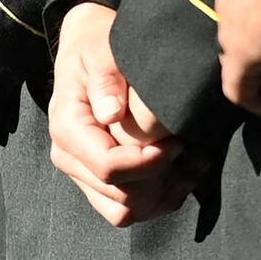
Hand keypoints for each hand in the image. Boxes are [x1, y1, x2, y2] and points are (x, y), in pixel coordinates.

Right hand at [47, 2, 182, 225]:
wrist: (91, 51)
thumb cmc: (99, 48)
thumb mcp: (102, 52)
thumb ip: (107, 80)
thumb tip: (110, 113)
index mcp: (68, 129)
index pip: (109, 168)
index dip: (149, 163)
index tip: (177, 141)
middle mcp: (71, 158)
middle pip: (121, 197)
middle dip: (161, 179)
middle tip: (190, 148)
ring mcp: (85, 174)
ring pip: (127, 212)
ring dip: (164, 194)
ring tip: (192, 161)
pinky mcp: (103, 181)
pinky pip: (133, 209)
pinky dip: (163, 196)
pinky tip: (186, 169)